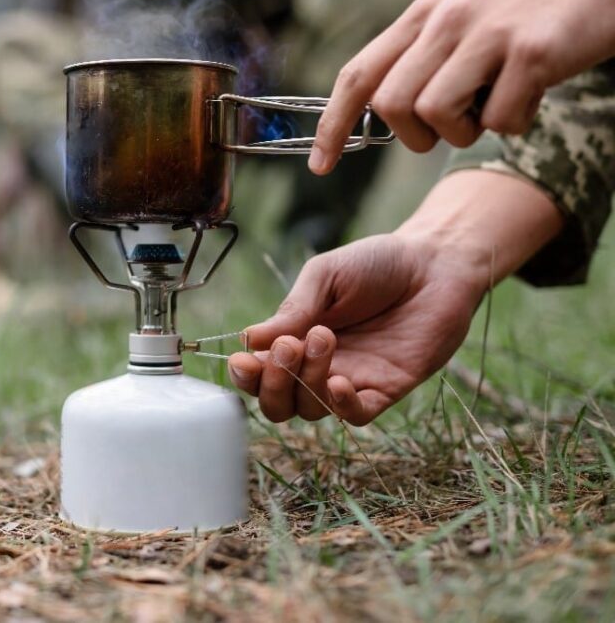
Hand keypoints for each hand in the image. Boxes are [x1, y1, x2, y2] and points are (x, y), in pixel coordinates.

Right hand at [228, 234, 483, 424]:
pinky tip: (339, 381)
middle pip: (278, 404)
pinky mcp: (386, 389)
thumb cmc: (376, 263)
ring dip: (307, 382)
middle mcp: (317, 367)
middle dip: (273, 382)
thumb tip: (248, 339)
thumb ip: (292, 309)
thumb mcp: (324, 275)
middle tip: (290, 345)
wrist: (435, 262)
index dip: (246, 375)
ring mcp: (351, 380)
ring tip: (324, 338)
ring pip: (311, 411)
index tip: (244, 359)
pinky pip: (355, 415)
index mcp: (295, 338)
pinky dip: (341, 405)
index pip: (258, 374)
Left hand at [308, 0, 614, 173]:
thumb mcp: (463, 19)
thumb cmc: (530, 7)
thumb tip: (383, 112)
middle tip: (454, 125)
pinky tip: (534, 97)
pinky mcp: (532, 51)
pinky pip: (500, 121)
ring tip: (495, 107)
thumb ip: (422, 57)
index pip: (358, 74)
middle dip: (415, 136)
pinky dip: (515, 125)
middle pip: (391, 105)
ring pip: (435, 114)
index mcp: (422, 16)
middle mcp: (446, 20)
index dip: (332, 124)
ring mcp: (488, 34)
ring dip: (464, 133)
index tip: (320, 165)